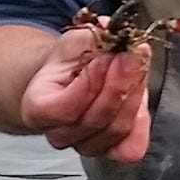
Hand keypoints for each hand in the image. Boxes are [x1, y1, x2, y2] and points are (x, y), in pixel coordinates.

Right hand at [20, 25, 151, 162]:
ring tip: (138, 65)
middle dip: (118, 84)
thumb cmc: (69, 61)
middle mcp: (58, 134)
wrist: (71, 76)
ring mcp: (85, 145)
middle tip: (132, 56)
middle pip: (94, 120)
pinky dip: (141, 122)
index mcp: (38, 108)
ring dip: (133, 94)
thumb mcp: (74, 40)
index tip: (107, 57)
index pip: (64, 108)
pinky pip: (131, 147)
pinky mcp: (112, 149)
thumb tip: (113, 30)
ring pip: (116, 130)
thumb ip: (92, 37)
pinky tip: (140, 94)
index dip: (89, 84)